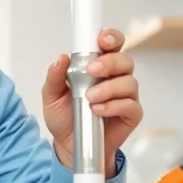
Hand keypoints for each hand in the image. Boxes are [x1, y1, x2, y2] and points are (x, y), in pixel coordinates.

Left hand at [42, 28, 142, 176]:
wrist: (68, 145)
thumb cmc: (64, 117)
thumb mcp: (52, 96)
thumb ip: (55, 77)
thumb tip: (61, 58)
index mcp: (98, 67)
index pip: (111, 45)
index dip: (111, 38)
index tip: (101, 40)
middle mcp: (115, 78)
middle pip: (125, 60)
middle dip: (109, 62)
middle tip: (91, 70)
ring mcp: (125, 96)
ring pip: (129, 82)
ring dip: (108, 88)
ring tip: (90, 98)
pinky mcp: (131, 114)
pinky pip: (130, 105)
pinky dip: (113, 106)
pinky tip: (98, 110)